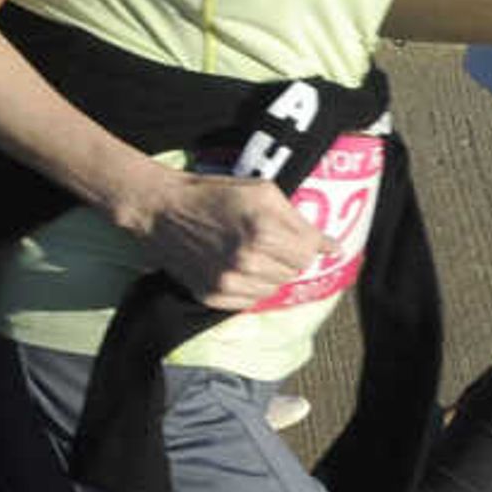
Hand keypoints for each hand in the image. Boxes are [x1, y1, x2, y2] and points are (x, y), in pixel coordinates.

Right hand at [127, 170, 325, 312]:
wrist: (158, 208)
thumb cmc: (210, 194)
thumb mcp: (261, 191)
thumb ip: (299, 219)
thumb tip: (333, 248)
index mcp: (265, 228)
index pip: (310, 252)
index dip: (305, 242)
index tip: (295, 236)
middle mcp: (249, 259)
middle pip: (294, 271)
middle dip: (287, 256)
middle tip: (264, 239)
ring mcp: (230, 281)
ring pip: (275, 289)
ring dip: (269, 273)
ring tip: (248, 253)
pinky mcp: (213, 296)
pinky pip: (250, 301)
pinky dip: (249, 287)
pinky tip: (234, 266)